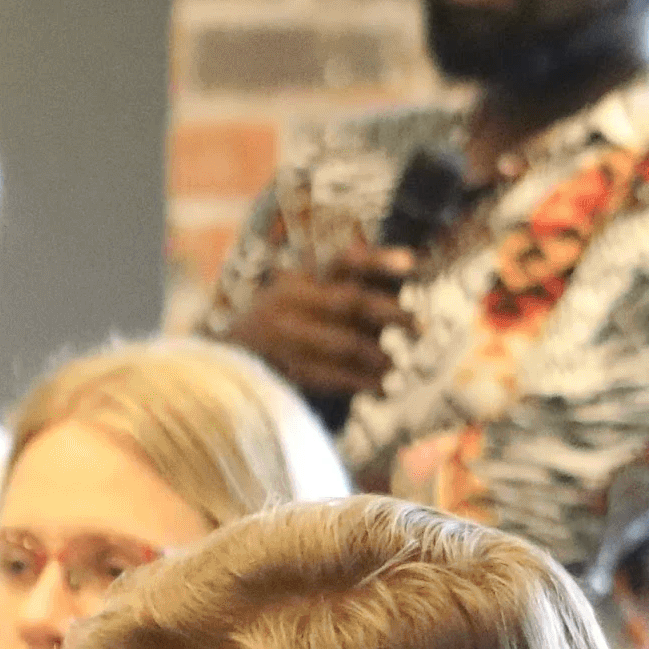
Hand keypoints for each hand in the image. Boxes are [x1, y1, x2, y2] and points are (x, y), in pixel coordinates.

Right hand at [212, 247, 411, 398]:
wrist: (228, 357)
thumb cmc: (285, 323)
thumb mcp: (304, 294)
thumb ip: (345, 286)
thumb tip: (407, 271)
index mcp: (302, 279)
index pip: (343, 261)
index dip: (377, 260)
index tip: (411, 262)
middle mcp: (293, 300)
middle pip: (352, 302)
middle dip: (392, 314)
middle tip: (421, 326)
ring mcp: (287, 335)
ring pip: (345, 342)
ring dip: (380, 356)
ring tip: (398, 365)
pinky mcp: (286, 368)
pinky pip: (331, 376)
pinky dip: (361, 382)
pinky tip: (381, 387)